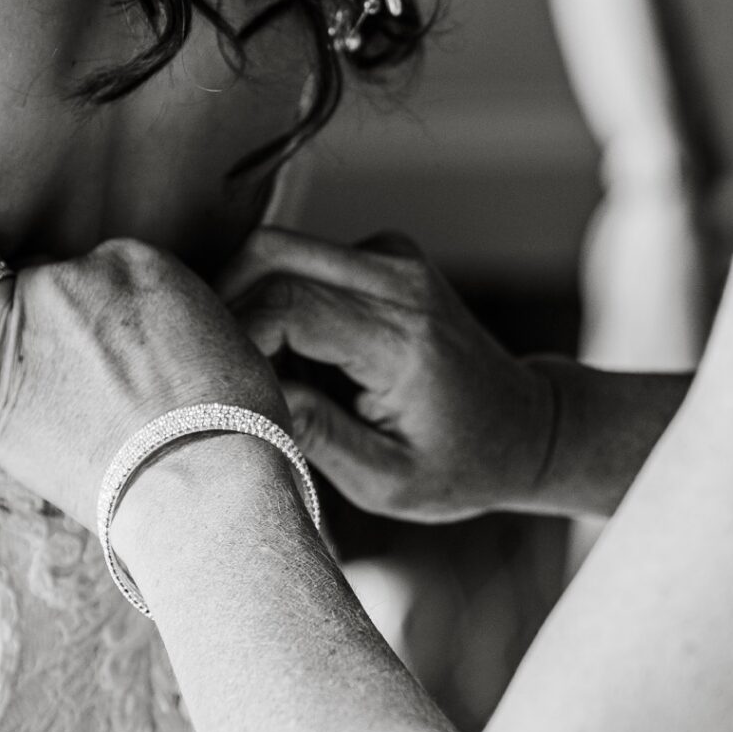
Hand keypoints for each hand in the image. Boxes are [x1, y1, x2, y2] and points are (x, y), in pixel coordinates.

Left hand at [0, 228, 288, 532]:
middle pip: (37, 273)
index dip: (100, 300)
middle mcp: (68, 282)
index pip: (94, 263)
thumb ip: (173, 319)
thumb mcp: (224, 341)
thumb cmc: (234, 427)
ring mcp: (21, 334)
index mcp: (132, 261)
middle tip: (66, 351)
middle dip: (48, 304)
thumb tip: (155, 335)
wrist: (207, 488)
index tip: (112, 336)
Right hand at [221, 228, 557, 522]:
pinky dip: (274, 296)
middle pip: (270, 252)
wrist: (526, 428)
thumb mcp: (387, 482)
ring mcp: (395, 257)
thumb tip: (243, 397)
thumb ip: (316, 437)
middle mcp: (400, 280)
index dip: (232, 336)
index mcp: (402, 339)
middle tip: (206, 365)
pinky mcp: (385, 253)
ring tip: (249, 366)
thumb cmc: (458, 466)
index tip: (215, 383)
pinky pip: (302, 257)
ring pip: (279, 248)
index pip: (288, 303)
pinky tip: (283, 353)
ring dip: (246, 299)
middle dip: (221, 303)